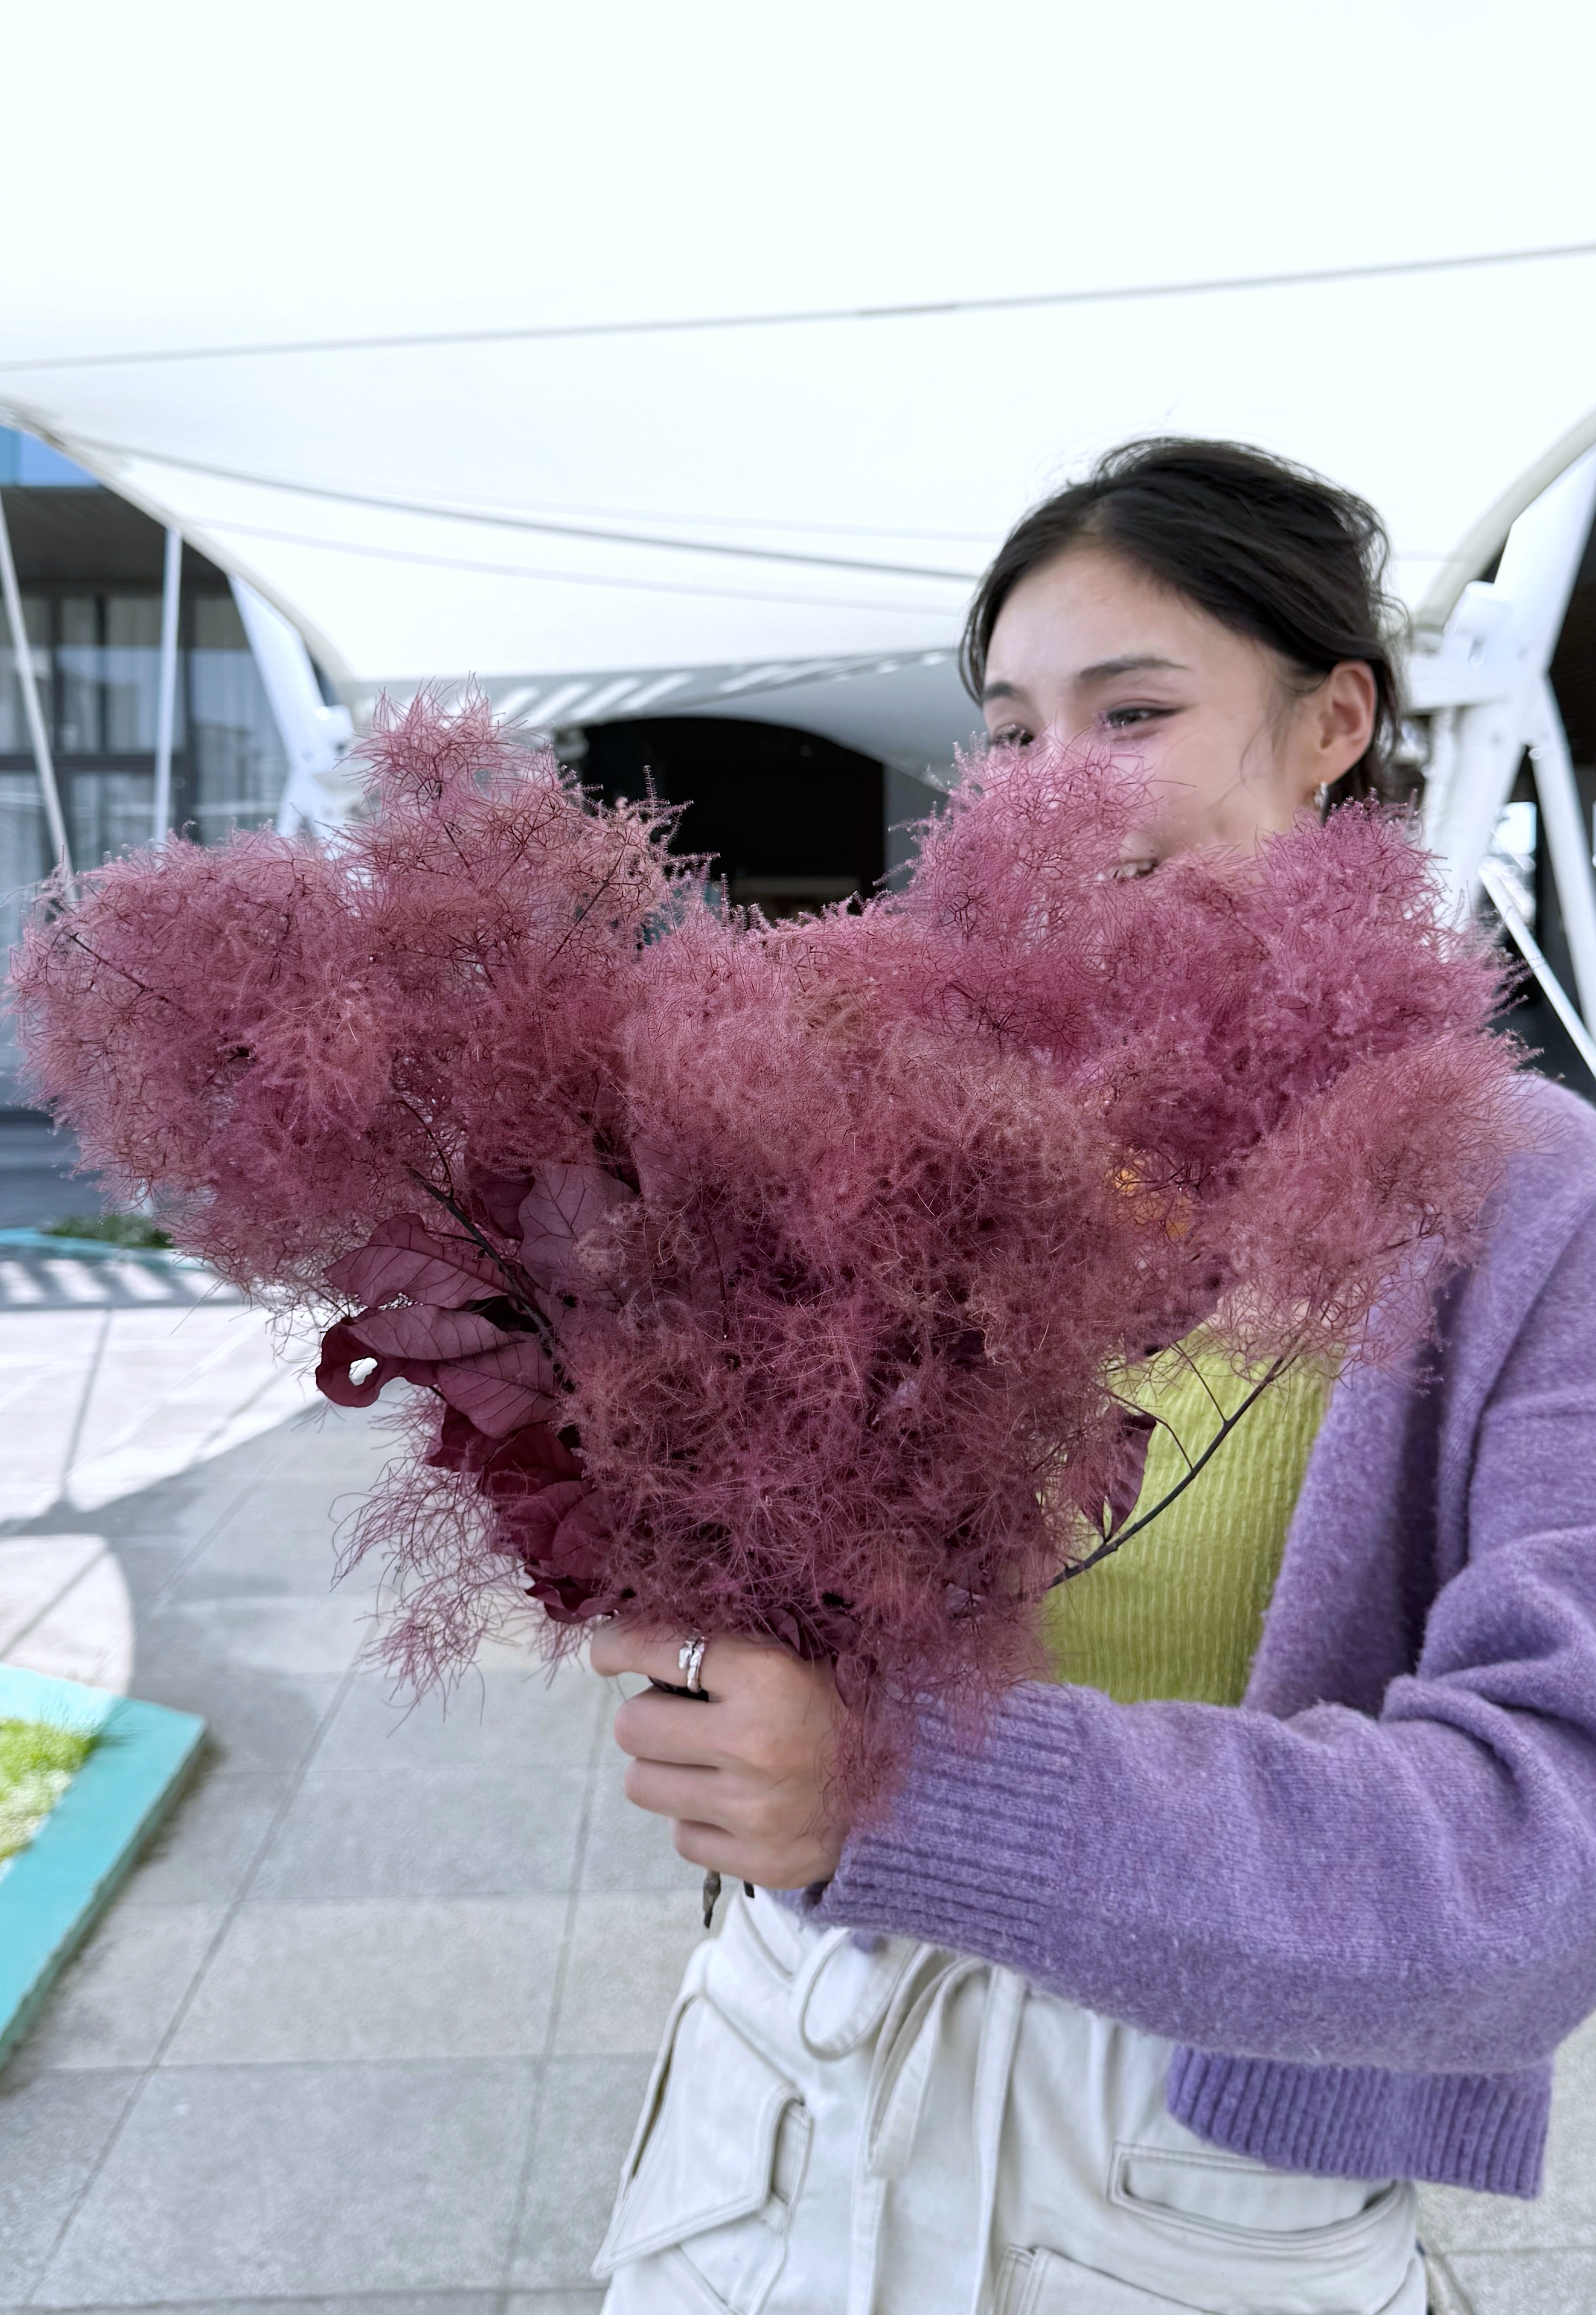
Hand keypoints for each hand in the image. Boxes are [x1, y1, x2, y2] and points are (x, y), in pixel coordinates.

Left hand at [588, 1627, 848, 1889]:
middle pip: (632, 1727)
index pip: (658, 1648)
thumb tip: (631, 1641)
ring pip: (643, 1785)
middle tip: (679, 1717)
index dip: (617, 1646)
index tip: (607, 1652)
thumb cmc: (841, 1706)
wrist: (914, 1786)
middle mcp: (756, 1743)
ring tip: (708, 1762)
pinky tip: (734, 1803)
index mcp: (768, 1675)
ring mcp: (755, 1811)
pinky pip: (680, 1837)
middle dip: (648, 1718)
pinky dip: (697, 1819)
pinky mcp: (759, 1861)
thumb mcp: (791, 1656)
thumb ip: (721, 1647)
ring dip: (665, 1770)